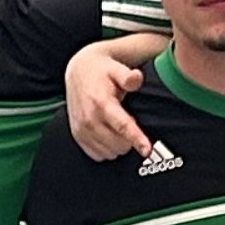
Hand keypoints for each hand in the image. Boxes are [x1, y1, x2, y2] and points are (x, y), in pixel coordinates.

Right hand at [66, 46, 150, 161]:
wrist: (78, 72)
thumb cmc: (100, 72)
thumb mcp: (116, 69)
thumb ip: (127, 76)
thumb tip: (136, 78)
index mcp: (101, 103)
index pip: (122, 126)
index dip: (137, 140)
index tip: (147, 150)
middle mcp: (89, 119)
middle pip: (119, 144)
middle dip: (130, 138)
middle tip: (128, 121)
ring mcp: (82, 130)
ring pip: (110, 152)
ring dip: (119, 144)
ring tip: (117, 126)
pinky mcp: (78, 137)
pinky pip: (98, 155)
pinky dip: (107, 149)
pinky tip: (109, 134)